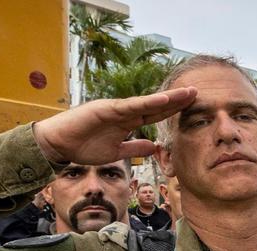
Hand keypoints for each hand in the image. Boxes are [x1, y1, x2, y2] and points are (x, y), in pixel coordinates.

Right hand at [32, 88, 195, 165]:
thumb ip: (134, 147)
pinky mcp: (106, 108)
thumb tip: (153, 146)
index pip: (156, 115)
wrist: (59, 145)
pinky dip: (148, 102)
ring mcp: (116, 109)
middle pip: (156, 106)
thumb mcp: (116, 152)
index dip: (174, 111)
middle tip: (198, 93)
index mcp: (128, 122)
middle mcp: (125, 112)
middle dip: (177, 100)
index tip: (192, 106)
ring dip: (168, 98)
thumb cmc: (83, 146)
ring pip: (147, 103)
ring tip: (187, 93)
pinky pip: (131, 106)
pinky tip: (164, 100)